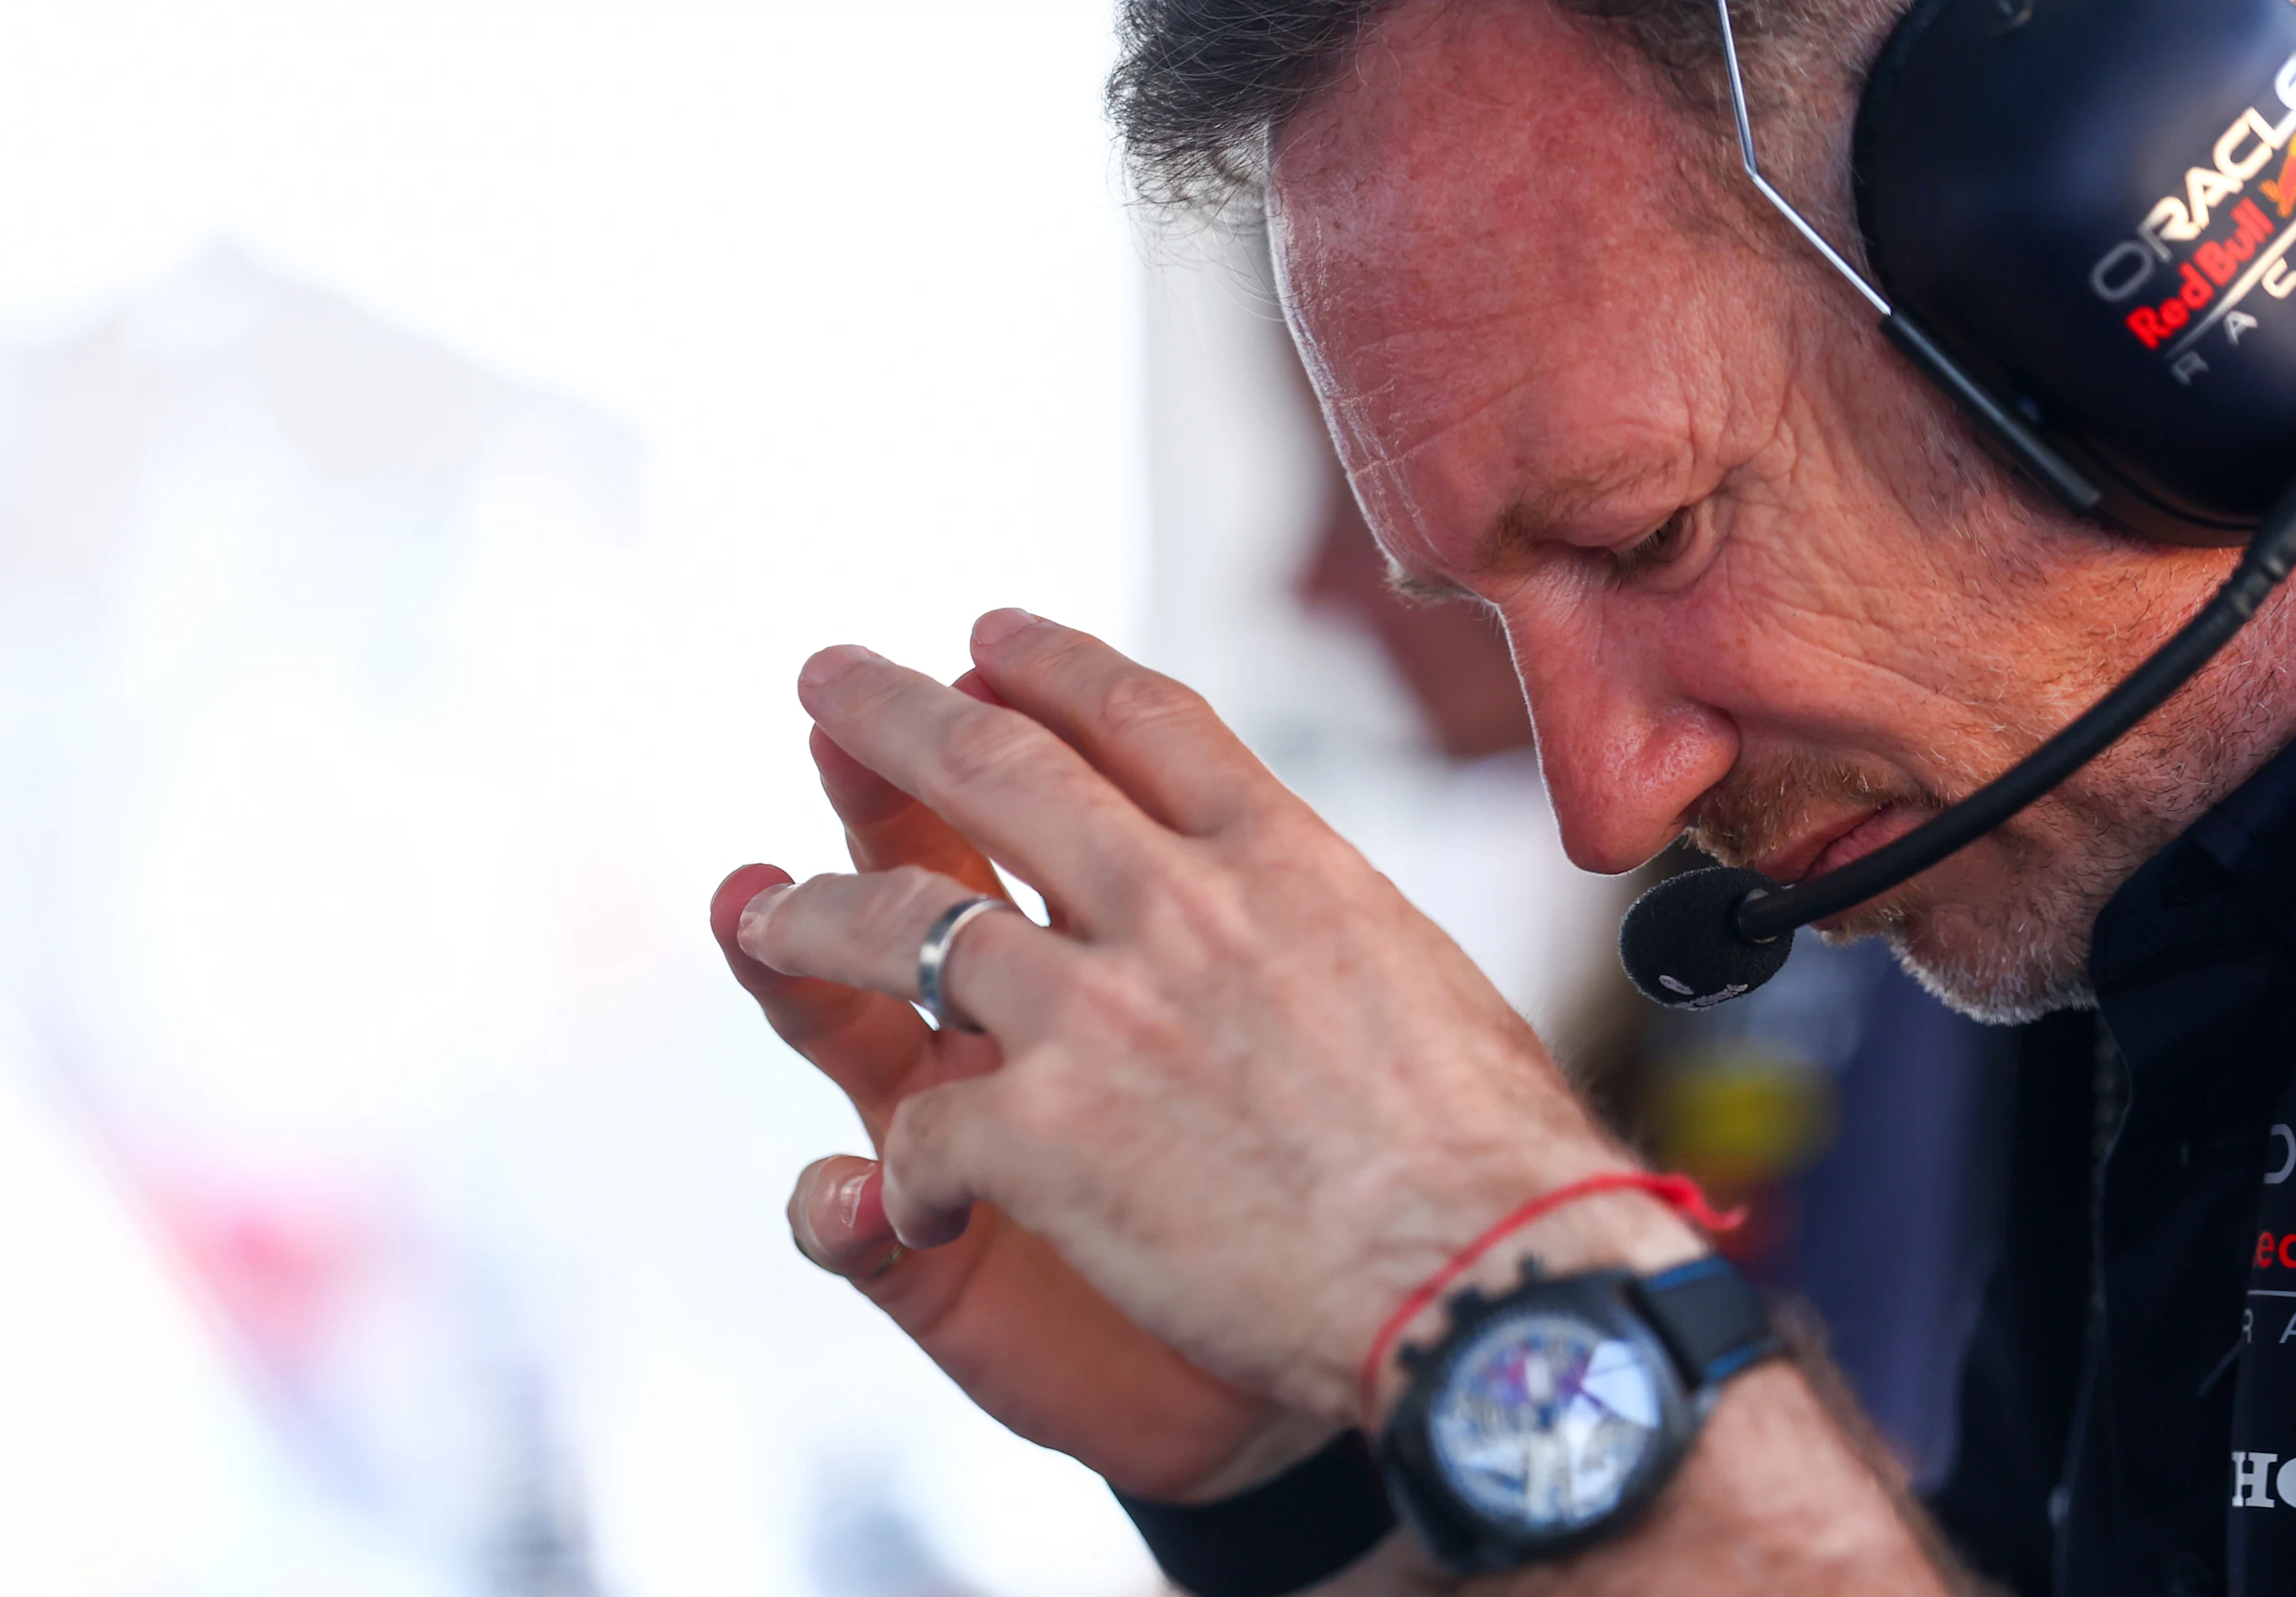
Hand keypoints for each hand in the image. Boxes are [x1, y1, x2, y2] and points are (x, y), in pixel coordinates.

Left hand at [730, 612, 1702, 1428]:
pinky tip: (904, 1204)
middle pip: (994, 769)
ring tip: (756, 912)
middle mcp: (1177, 903)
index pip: (1138, 717)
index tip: (985, 638)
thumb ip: (1320, 919)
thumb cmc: (1490, 1157)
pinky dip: (900, 1176)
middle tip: (822, 679)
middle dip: (888, 715)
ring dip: (811, 915)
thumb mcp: (1420, 970)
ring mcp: (1095, 1012)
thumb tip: (1295, 902)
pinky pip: (917, 1133)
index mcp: (1278, 857)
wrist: (1488, 1283)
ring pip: (901, 924)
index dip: (1044, 666)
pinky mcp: (1043, 1136)